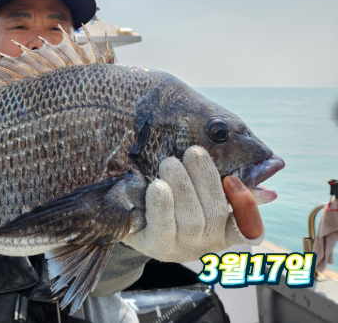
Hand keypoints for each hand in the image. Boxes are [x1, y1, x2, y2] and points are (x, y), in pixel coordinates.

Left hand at [122, 146, 263, 262]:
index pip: (248, 228)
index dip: (246, 207)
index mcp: (223, 230)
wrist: (131, 219)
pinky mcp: (155, 247)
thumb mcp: (198, 192)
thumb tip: (270, 182)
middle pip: (214, 212)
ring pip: (191, 219)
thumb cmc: (171, 200)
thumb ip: (225, 185)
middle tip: (192, 152)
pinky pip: (163, 227)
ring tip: (170, 162)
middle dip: (204, 179)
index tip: (234, 179)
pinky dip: (162, 205)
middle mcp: (205, 243)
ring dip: (182, 186)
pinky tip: (157, 186)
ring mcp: (181, 248)